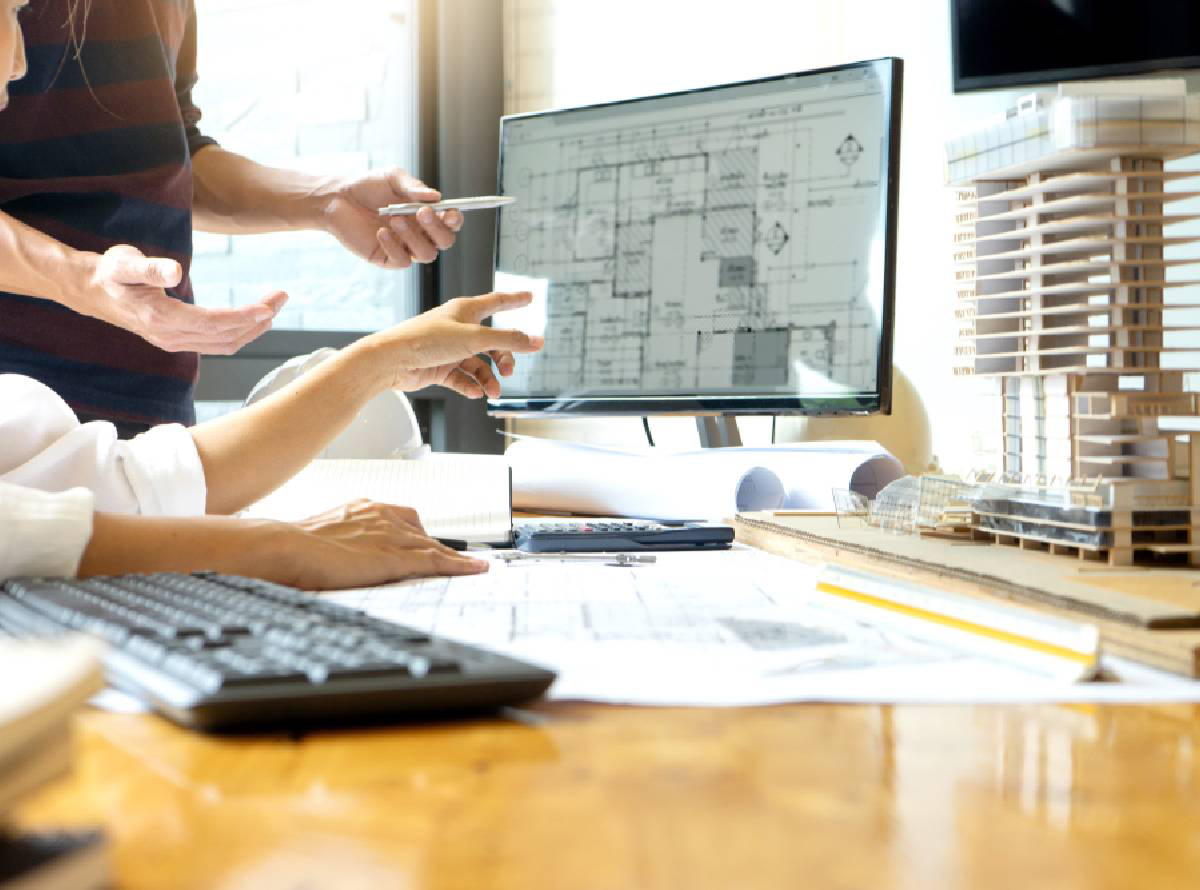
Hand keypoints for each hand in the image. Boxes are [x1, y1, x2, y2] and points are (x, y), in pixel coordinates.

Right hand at [88, 245, 286, 353]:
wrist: (91, 291)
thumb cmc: (110, 272)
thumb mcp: (124, 262)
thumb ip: (150, 267)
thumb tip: (175, 272)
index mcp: (161, 319)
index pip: (213, 323)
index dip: (243, 317)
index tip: (268, 306)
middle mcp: (170, 337)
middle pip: (226, 335)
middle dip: (258, 318)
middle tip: (282, 295)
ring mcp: (175, 343)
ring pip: (225, 343)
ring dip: (254, 327)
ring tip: (275, 304)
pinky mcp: (179, 341)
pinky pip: (217, 344)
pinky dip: (241, 332)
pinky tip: (255, 318)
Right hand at [274, 499, 487, 588]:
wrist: (284, 546)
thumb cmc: (291, 545)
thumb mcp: (321, 536)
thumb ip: (337, 542)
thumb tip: (334, 557)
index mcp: (363, 508)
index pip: (402, 518)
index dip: (418, 534)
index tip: (428, 543)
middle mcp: (381, 516)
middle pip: (422, 532)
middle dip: (437, 547)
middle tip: (451, 561)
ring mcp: (389, 536)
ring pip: (433, 546)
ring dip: (456, 558)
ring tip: (474, 567)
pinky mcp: (392, 558)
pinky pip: (435, 561)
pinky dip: (459, 565)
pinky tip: (475, 569)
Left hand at [322, 169, 463, 268]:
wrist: (338, 198)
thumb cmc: (369, 186)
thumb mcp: (393, 178)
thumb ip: (413, 187)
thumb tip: (436, 197)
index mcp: (427, 215)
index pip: (451, 223)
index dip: (455, 220)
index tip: (450, 212)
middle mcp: (421, 233)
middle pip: (445, 242)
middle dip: (437, 228)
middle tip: (422, 212)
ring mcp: (406, 248)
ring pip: (427, 254)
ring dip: (414, 237)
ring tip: (393, 219)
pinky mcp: (388, 259)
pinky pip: (402, 261)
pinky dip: (393, 246)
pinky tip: (380, 232)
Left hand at [362, 291, 544, 397]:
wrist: (392, 361)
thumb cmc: (426, 340)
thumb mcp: (474, 338)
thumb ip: (508, 340)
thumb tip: (536, 341)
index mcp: (465, 311)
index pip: (496, 302)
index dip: (514, 300)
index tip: (529, 297)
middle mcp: (458, 328)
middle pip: (492, 342)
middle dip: (504, 358)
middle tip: (507, 371)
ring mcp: (449, 349)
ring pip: (478, 364)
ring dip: (488, 379)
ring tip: (491, 392)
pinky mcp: (439, 368)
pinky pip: (462, 378)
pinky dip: (470, 386)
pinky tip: (473, 393)